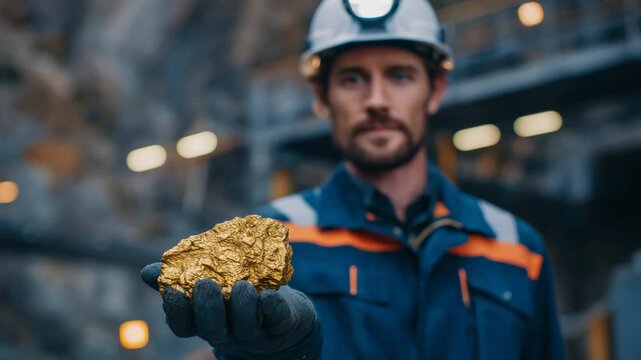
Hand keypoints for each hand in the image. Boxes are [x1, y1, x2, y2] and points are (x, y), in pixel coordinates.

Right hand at [140, 263, 320, 358]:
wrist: (286, 314)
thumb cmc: (239, 294)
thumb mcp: (212, 284)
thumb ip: (181, 276)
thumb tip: (148, 272)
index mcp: (206, 322)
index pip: (183, 326)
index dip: (176, 311)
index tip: (172, 290)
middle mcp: (228, 331)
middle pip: (212, 329)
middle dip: (207, 308)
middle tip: (206, 284)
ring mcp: (256, 332)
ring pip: (244, 327)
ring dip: (241, 306)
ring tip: (242, 285)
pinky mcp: (282, 325)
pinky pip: (276, 320)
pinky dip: (272, 308)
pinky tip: (269, 295)